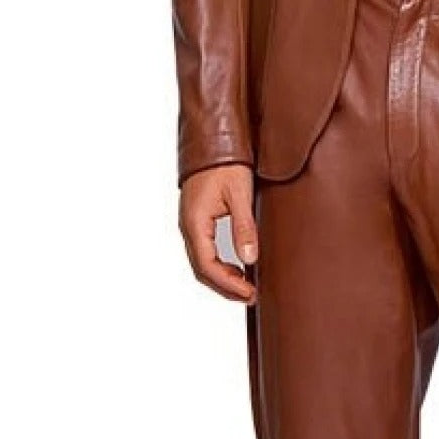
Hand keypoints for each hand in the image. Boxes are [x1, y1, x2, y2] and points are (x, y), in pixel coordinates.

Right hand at [178, 164, 257, 303]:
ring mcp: (190, 225)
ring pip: (201, 264)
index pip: (208, 266)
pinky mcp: (196, 221)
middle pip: (202, 270)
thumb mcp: (240, 195)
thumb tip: (249, 258)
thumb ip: (244, 227)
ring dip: (222, 280)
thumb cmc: (225, 163)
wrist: (212, 141)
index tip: (250, 293)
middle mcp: (188, 227)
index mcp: (195, 222)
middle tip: (251, 296)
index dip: (229, 285)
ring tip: (246, 288)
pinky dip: (219, 267)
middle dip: (225, 288)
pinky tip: (237, 269)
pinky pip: (203, 253)